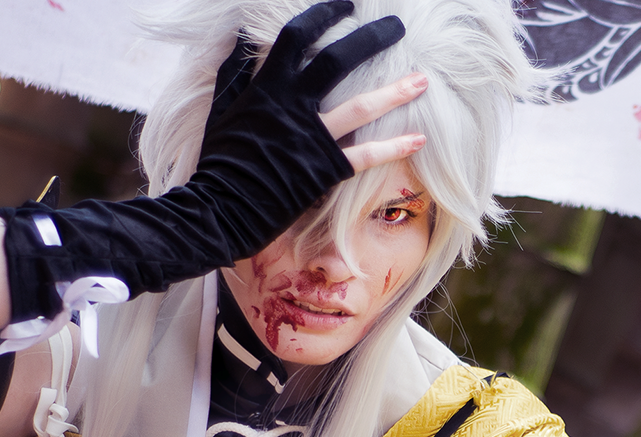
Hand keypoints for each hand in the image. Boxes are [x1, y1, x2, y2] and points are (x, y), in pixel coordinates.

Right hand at [0, 2, 413, 324]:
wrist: (217, 210)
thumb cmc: (219, 162)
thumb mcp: (222, 110)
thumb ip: (234, 74)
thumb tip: (238, 41)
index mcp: (267, 86)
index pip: (297, 36)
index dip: (323, 15)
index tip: (345, 4)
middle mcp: (292, 106)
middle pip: (338, 59)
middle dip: (371, 38)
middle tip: (396, 27)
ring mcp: (310, 138)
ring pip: (361, 106)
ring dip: (396, 92)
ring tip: (423, 80)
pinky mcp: (323, 170)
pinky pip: (365, 155)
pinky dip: (393, 147)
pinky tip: (419, 139)